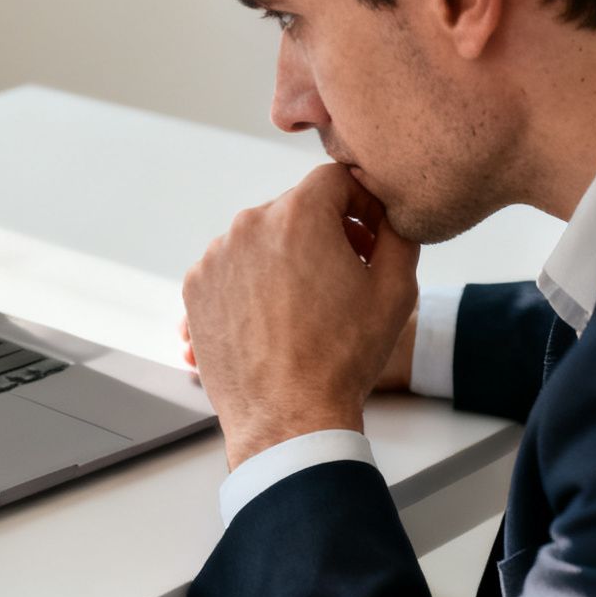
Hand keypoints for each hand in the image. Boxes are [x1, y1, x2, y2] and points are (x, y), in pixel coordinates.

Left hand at [181, 163, 419, 467]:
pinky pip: (232, 268)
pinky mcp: (195, 288)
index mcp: (298, 215)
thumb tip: (390, 213)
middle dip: (323, 232)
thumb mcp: (397, 288)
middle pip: (295, 209)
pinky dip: (253, 282)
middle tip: (343, 274)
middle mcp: (248, 227)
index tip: (368, 237)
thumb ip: (399, 232)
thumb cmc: (342, 357)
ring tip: (306, 303)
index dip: (360, 204)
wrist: (287, 416)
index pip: (334, 180)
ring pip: (261, 239)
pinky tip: (274, 317)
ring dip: (285, 258)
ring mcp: (215, 258)